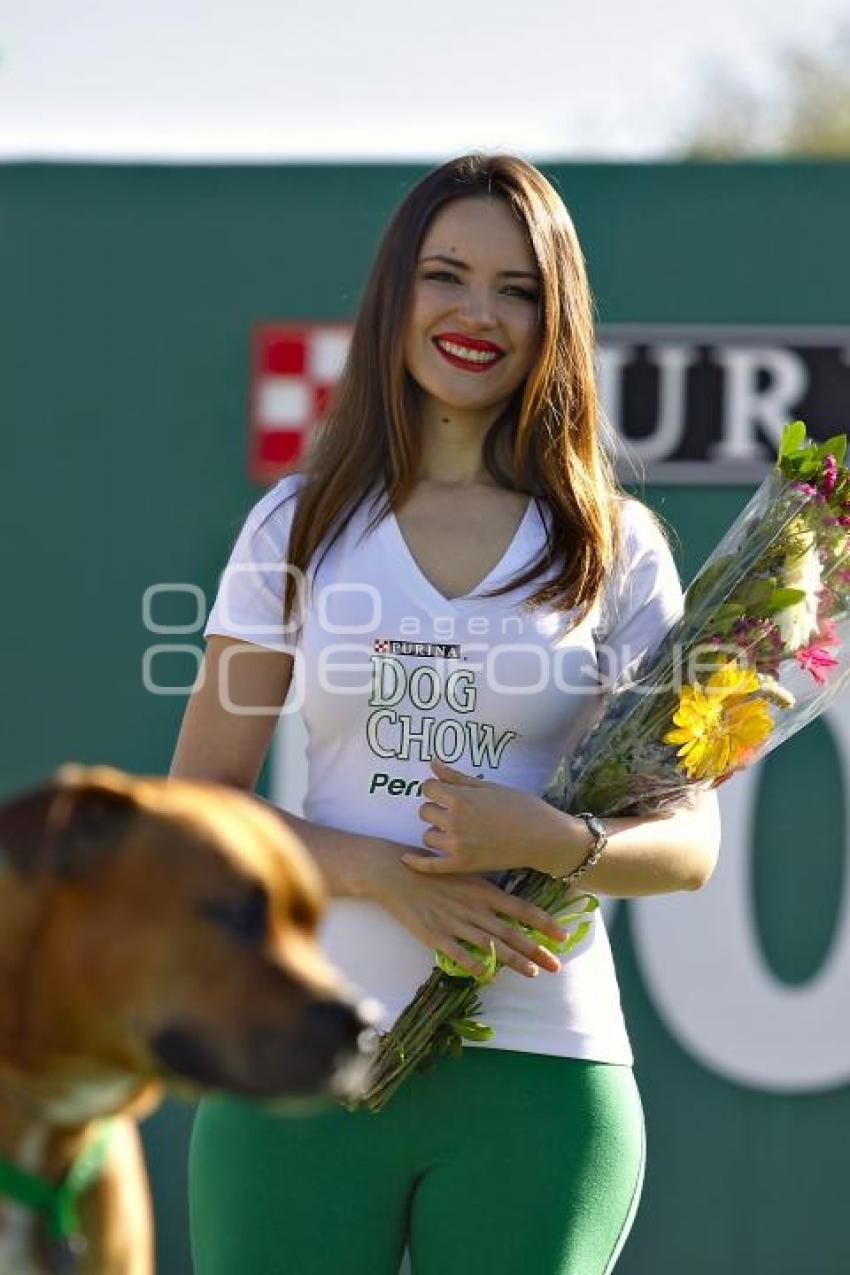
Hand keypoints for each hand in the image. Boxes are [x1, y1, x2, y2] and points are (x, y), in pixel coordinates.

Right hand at [369, 848, 567, 979]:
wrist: (394, 872)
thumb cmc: (431, 869)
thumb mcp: (464, 874)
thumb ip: (485, 893)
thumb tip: (508, 906)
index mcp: (482, 890)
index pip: (521, 908)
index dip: (544, 923)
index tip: (564, 936)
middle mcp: (474, 908)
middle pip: (512, 932)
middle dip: (537, 950)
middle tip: (557, 965)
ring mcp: (455, 923)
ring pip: (491, 947)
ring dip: (514, 961)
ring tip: (533, 973)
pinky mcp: (436, 936)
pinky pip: (460, 956)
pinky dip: (476, 967)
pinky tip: (488, 977)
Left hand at [402, 759, 571, 876]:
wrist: (543, 837)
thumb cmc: (521, 806)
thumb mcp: (489, 786)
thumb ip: (457, 778)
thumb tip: (433, 763)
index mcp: (461, 799)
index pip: (428, 789)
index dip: (435, 789)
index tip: (443, 792)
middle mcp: (455, 822)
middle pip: (425, 811)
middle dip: (436, 809)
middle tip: (453, 811)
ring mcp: (457, 846)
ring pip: (427, 835)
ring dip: (436, 831)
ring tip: (452, 831)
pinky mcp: (462, 865)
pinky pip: (430, 865)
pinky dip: (416, 862)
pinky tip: (405, 859)